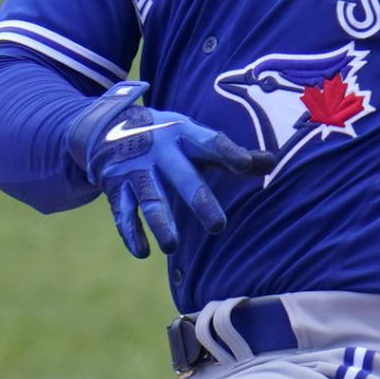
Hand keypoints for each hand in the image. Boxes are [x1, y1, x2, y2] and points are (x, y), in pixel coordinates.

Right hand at [64, 80, 271, 259]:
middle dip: (199, 200)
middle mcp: (159, 150)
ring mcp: (135, 169)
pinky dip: (130, 233)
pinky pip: (122, 213)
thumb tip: (273, 162)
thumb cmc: (168, 137)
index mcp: (183, 134)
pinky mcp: (116, 187)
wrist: (106, 126)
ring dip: (160, 223)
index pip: (209, 142)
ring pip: (149, 199)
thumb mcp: (194, 137)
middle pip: (182, 176)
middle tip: (218, 227)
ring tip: (172, 246)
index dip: (227, 152)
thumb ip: (230, 153)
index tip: (246, 165)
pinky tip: (142, 252)